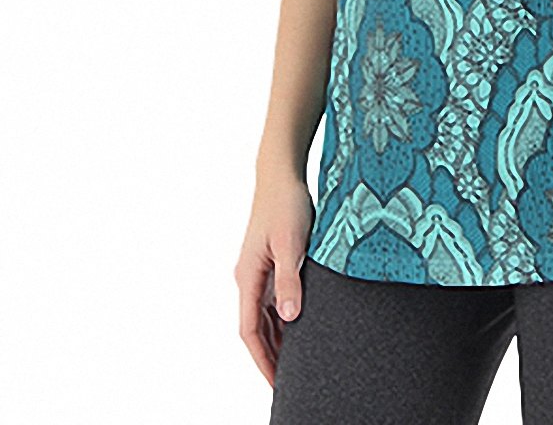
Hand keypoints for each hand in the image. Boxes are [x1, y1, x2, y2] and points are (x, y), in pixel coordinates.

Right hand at [234, 172, 314, 385]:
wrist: (281, 174)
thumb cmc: (286, 204)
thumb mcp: (291, 243)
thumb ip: (290, 280)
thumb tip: (289, 318)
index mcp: (248, 277)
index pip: (250, 331)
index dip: (263, 359)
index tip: (276, 384)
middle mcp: (249, 278)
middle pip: (256, 328)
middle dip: (270, 356)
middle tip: (289, 383)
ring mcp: (259, 270)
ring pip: (264, 316)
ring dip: (277, 340)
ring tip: (296, 364)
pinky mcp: (271, 261)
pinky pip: (273, 300)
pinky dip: (283, 318)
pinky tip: (299, 328)